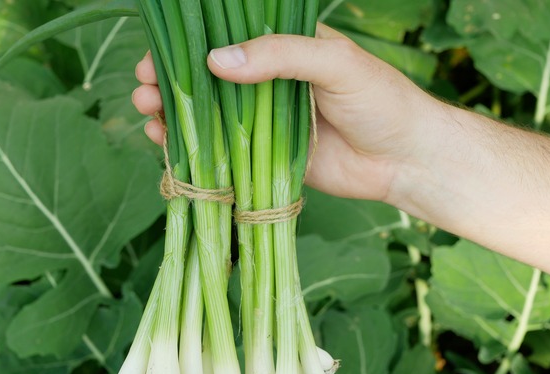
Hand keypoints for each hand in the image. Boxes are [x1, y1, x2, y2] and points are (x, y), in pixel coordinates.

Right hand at [132, 24, 438, 203]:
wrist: (406, 160)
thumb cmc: (381, 100)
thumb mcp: (334, 63)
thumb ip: (279, 56)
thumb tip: (215, 60)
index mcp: (285, 48)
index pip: (226, 37)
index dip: (188, 45)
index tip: (157, 56)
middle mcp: (269, 82)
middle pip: (208, 78)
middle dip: (171, 81)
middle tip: (143, 87)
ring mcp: (264, 122)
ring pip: (209, 115)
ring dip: (174, 113)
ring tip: (147, 112)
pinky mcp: (266, 158)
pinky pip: (222, 152)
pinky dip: (193, 149)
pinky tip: (167, 143)